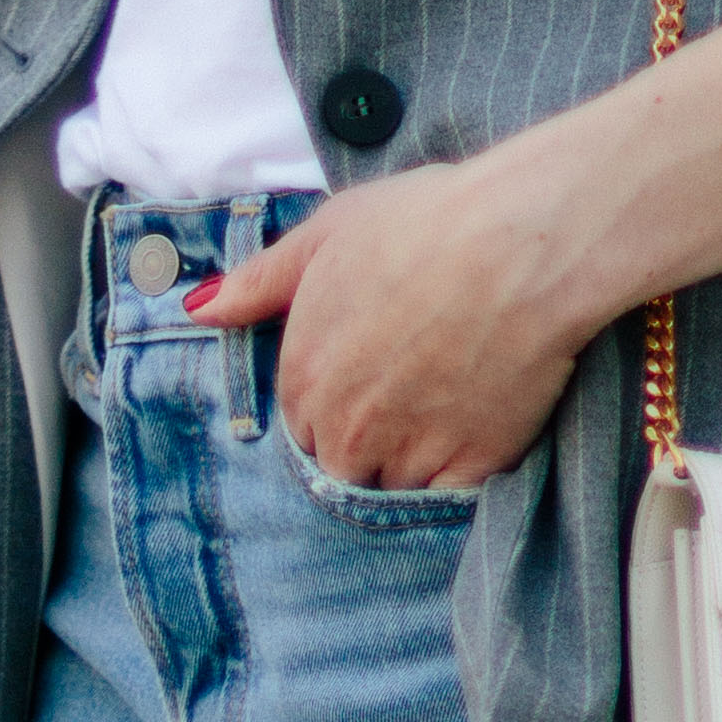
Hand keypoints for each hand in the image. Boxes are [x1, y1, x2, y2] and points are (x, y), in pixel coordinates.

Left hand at [195, 161, 592, 492]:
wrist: (521, 245)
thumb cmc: (426, 223)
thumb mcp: (328, 232)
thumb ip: (260, 281)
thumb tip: (200, 309)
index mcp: (303, 374)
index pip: (300, 425)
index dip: (334, 403)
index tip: (370, 376)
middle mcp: (344, 426)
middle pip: (342, 464)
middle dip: (367, 441)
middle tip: (412, 391)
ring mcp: (406, 454)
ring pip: (392, 486)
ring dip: (410, 462)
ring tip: (447, 407)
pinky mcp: (469, 469)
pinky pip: (447, 497)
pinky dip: (456, 476)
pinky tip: (476, 429)